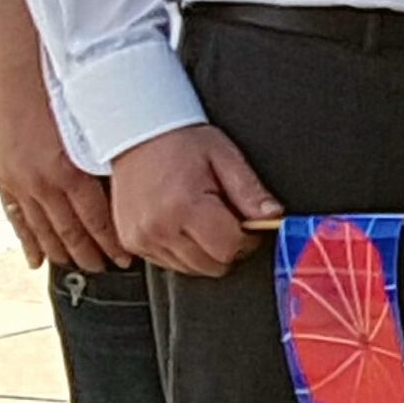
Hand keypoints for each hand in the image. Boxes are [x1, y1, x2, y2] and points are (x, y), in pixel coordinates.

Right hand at [0, 95, 129, 270]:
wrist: (15, 75)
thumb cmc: (60, 92)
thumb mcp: (96, 124)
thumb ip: (110, 157)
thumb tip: (134, 182)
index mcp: (73, 170)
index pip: (100, 220)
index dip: (114, 242)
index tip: (128, 258)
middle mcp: (46, 182)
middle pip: (73, 231)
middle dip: (92, 254)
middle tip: (109, 268)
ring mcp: (22, 183)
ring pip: (45, 230)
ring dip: (63, 252)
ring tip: (80, 266)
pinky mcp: (4, 178)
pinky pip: (18, 218)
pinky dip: (29, 241)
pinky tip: (37, 260)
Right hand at [109, 125, 279, 277]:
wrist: (136, 134)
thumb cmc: (180, 142)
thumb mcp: (225, 157)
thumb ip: (251, 191)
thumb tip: (272, 217)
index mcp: (184, 207)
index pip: (229, 249)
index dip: (248, 239)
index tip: (249, 226)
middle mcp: (158, 228)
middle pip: (211, 265)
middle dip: (227, 247)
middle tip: (226, 219)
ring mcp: (141, 239)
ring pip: (190, 268)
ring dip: (204, 251)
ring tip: (201, 218)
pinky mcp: (131, 243)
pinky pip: (167, 263)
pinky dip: (181, 252)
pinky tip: (182, 226)